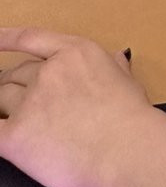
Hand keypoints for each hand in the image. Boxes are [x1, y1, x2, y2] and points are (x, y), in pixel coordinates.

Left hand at [0, 28, 152, 186]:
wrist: (124, 149)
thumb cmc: (131, 118)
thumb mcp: (127, 80)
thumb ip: (115, 67)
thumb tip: (117, 59)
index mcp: (75, 53)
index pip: (31, 38)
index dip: (7, 37)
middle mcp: (49, 72)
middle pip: (15, 73)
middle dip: (13, 84)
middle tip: (19, 100)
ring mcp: (30, 102)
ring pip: (2, 98)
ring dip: (6, 107)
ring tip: (21, 122)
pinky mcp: (15, 135)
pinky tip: (2, 133)